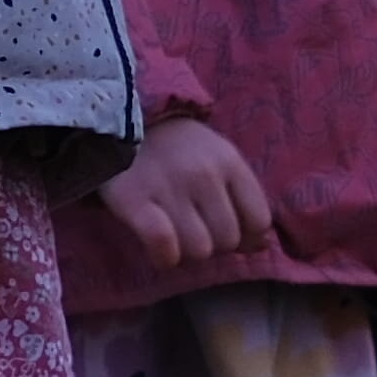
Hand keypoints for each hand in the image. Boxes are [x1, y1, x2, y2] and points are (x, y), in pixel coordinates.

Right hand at [93, 113, 281, 272]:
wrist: (117, 119)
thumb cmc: (175, 147)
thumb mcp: (217, 158)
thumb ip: (242, 197)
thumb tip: (259, 246)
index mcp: (229, 162)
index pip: (259, 221)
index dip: (246, 238)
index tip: (226, 234)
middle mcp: (204, 174)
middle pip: (227, 240)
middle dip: (213, 246)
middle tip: (193, 232)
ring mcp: (169, 186)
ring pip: (198, 250)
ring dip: (187, 254)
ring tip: (174, 238)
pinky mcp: (134, 200)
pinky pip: (163, 244)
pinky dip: (165, 257)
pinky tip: (160, 253)